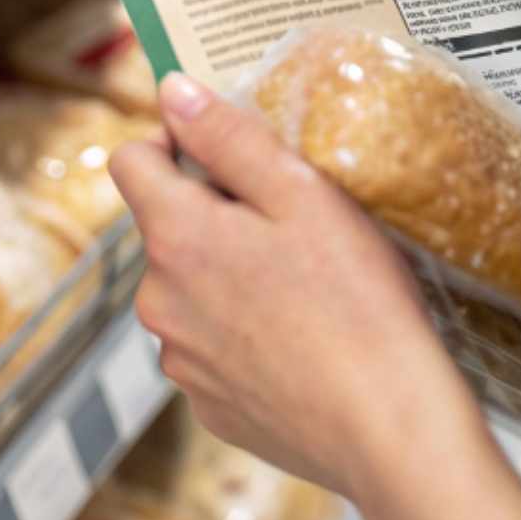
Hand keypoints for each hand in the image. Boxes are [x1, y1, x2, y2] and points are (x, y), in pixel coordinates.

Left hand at [109, 74, 479, 501]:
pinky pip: (211, 345)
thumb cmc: (357, 300)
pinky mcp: (210, 407)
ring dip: (227, 273)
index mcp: (176, 239)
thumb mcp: (301, 193)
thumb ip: (228, 136)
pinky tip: (301, 336)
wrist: (390, 428)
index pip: (130, 162)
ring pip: (190, 288)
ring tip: (303, 282)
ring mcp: (182, 363)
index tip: (221, 147)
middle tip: (289, 219)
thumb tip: (171, 91)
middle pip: (165, 227)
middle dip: (213, 211)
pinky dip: (242, 331)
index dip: (171, 141)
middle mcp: (160, 303)